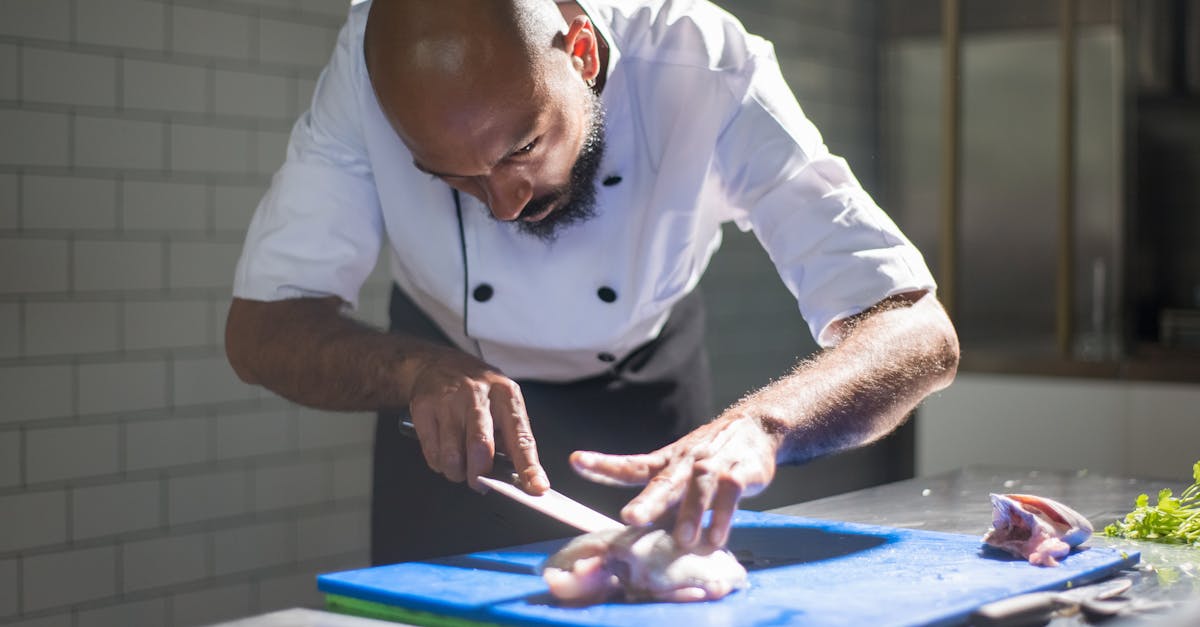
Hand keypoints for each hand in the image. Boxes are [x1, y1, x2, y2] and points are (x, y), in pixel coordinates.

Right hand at [407, 346, 548, 494]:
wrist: (435, 364)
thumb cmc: (476, 389)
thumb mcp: (501, 401)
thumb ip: (510, 435)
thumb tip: (518, 475)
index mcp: (505, 394)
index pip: (520, 436)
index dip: (528, 466)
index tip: (536, 488)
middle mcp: (477, 394)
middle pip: (480, 446)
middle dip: (481, 475)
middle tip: (481, 483)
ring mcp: (447, 400)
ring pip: (453, 456)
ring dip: (458, 472)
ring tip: (461, 466)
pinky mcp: (423, 409)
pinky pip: (433, 453)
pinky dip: (441, 464)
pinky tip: (445, 452)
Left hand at [569, 415, 779, 548]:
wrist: (756, 427)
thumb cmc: (710, 457)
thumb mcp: (680, 473)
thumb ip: (663, 502)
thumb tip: (639, 536)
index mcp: (666, 462)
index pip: (631, 465)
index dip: (603, 464)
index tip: (576, 461)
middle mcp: (686, 462)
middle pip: (663, 481)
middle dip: (647, 501)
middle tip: (630, 519)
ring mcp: (714, 464)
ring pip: (699, 485)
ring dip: (691, 512)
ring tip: (683, 540)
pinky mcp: (741, 470)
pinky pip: (731, 492)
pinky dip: (724, 514)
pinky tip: (717, 536)